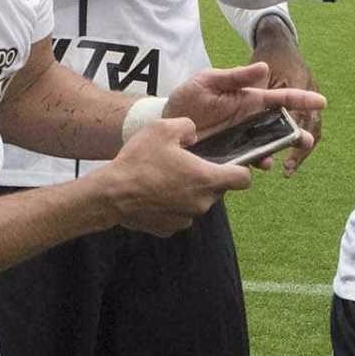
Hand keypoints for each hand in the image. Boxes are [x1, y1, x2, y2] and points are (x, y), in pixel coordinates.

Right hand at [97, 117, 252, 235]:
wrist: (111, 195)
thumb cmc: (139, 161)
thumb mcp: (163, 128)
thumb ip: (187, 126)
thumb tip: (193, 135)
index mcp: (207, 179)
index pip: (243, 179)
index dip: (240, 169)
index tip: (227, 163)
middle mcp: (202, 203)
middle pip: (216, 189)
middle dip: (205, 177)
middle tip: (182, 164)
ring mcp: (186, 218)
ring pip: (197, 201)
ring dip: (187, 191)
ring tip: (163, 178)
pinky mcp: (170, 228)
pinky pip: (179, 213)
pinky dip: (171, 204)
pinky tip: (154, 193)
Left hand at [163, 61, 325, 169]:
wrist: (166, 123)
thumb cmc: (188, 97)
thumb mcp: (208, 80)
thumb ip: (234, 77)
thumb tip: (263, 68)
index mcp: (249, 100)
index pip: (279, 99)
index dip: (300, 100)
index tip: (321, 101)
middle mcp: (250, 121)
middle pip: (281, 126)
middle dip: (298, 132)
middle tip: (308, 139)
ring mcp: (242, 138)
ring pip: (269, 145)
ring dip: (281, 150)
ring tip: (287, 155)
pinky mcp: (231, 154)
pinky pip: (250, 160)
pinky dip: (259, 162)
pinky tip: (262, 163)